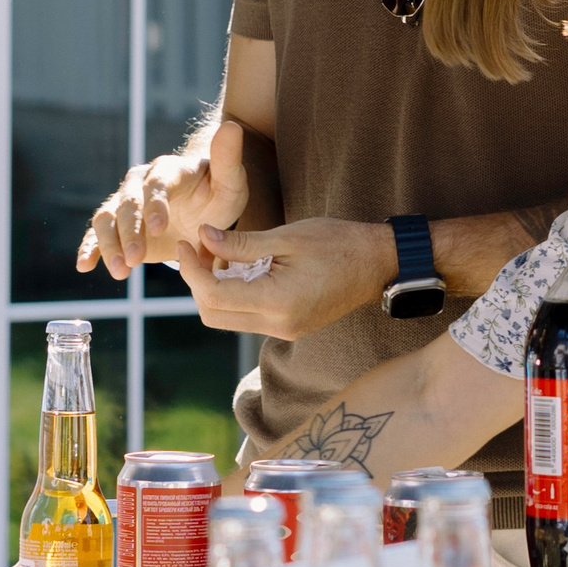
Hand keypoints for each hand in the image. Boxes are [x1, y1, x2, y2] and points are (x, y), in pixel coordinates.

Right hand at [76, 120, 252, 278]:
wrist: (202, 210)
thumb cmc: (219, 194)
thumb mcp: (231, 182)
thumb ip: (229, 159)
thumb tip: (232, 127)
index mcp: (169, 170)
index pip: (157, 184)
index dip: (154, 204)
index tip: (158, 228)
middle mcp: (140, 182)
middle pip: (127, 204)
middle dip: (130, 232)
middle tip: (136, 259)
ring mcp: (125, 203)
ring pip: (107, 219)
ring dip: (110, 245)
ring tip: (120, 271)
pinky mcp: (117, 226)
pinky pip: (96, 235)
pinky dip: (89, 249)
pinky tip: (85, 266)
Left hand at [176, 215, 399, 340]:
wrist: (379, 264)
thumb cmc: (339, 243)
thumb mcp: (287, 236)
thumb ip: (241, 243)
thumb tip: (203, 236)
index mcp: (277, 302)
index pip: (213, 295)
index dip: (192, 270)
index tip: (188, 242)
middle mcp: (277, 325)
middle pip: (213, 314)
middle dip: (197, 282)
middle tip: (201, 247)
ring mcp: (284, 330)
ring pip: (226, 319)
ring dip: (214, 289)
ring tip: (220, 254)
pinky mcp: (289, 327)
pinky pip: (246, 317)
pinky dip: (234, 294)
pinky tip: (242, 267)